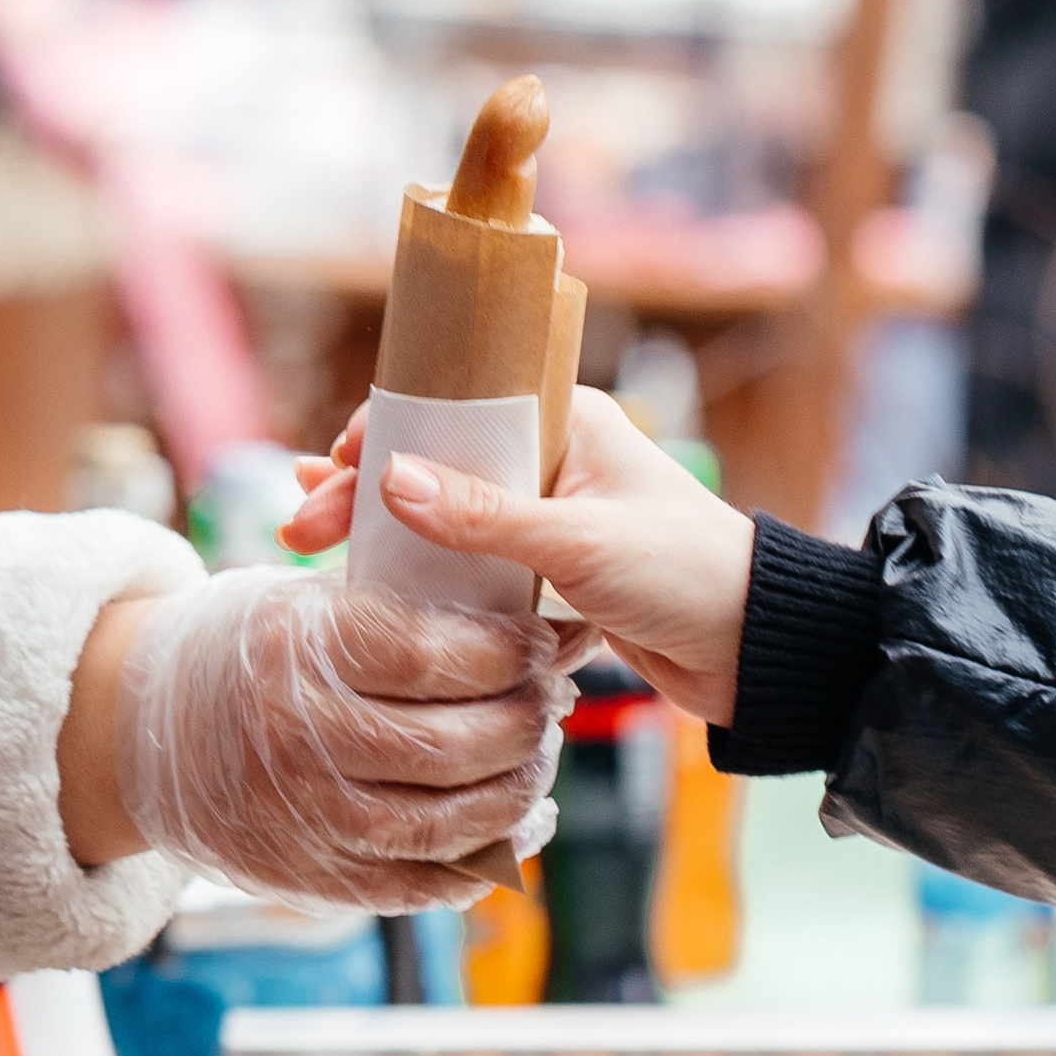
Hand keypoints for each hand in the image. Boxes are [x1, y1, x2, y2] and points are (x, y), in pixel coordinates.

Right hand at [67, 571, 577, 910]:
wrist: (145, 732)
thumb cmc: (247, 650)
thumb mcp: (305, 600)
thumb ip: (400, 609)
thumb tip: (522, 626)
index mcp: (300, 651)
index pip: (436, 656)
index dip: (509, 650)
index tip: (540, 638)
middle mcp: (301, 739)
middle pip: (456, 743)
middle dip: (526, 720)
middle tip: (552, 698)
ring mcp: (307, 818)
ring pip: (451, 821)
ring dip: (519, 791)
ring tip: (539, 756)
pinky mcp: (316, 878)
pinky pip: (423, 883)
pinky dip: (485, 860)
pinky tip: (519, 825)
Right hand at [282, 388, 754, 724]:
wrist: (756, 649)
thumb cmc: (686, 574)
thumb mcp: (579, 541)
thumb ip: (484, 516)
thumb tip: (390, 481)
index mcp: (570, 419)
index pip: (455, 406)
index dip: (385, 434)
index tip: (330, 470)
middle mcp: (556, 458)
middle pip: (439, 462)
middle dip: (366, 492)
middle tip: (299, 530)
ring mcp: (552, 516)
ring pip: (449, 516)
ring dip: (388, 535)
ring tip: (316, 553)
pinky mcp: (554, 573)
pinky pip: (473, 564)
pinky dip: (426, 574)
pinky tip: (377, 588)